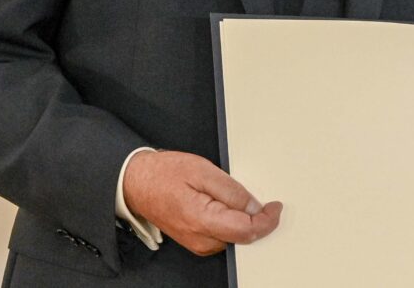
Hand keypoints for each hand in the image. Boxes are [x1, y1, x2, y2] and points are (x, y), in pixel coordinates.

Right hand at [122, 150, 281, 255]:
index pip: (247, 231)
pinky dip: (233, 223)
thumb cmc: (164, 174)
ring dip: (245, 221)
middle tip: (263, 199)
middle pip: (243, 237)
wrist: (137, 183)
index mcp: (203, 220)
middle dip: (258, 219)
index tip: (276, 206)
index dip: (268, 220)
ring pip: (234, 237)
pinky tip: (230, 206)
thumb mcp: (203, 171)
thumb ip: (232, 191)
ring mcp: (198, 243)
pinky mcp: (196, 240)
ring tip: (240, 198)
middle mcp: (201, 239)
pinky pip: (223, 235)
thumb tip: (255, 206)